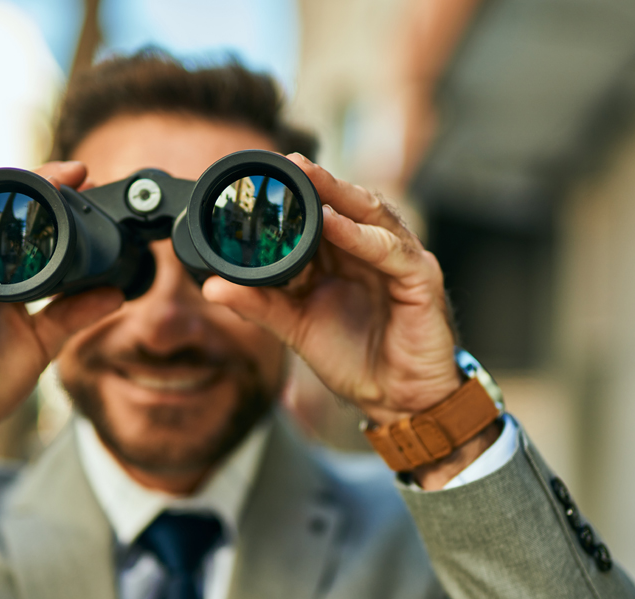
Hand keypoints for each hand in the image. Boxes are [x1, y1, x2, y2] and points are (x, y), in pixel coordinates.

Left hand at [203, 154, 493, 487]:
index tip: (261, 179)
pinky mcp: (422, 280)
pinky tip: (336, 225)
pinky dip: (362, 236)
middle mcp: (374, 250)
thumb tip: (212, 287)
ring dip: (342, 195)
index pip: (321, 213)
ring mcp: (401, 261)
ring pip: (374, 215)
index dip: (297, 195)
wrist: (398, 402)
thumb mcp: (298, 328)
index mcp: (345, 255)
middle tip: (288, 161)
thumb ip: (260, 304)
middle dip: (320, 181)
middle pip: (349, 203)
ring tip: (311, 178)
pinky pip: (392, 251)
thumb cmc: (358, 360)